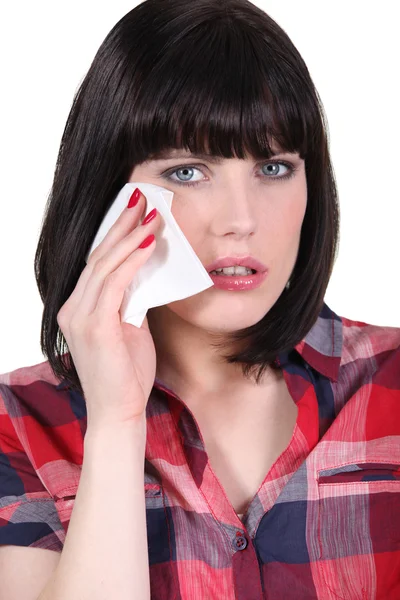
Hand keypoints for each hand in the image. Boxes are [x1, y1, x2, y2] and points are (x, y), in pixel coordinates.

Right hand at [57, 188, 160, 427]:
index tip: (134, 210)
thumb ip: (131, 300)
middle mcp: (72, 307)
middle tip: (142, 198)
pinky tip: (150, 243)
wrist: (119, 411)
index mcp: (79, 307)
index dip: (115, 234)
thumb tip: (147, 273)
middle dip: (122, 224)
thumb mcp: (129, 328)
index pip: (97, 262)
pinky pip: (115, 283)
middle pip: (98, 256)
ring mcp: (79, 316)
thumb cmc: (126, 372)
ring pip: (105, 265)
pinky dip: (132, 260)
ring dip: (131, 236)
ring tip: (152, 214)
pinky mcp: (94, 325)